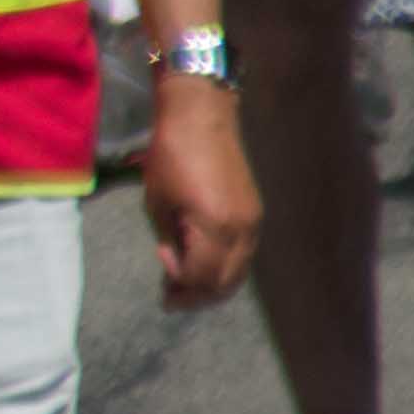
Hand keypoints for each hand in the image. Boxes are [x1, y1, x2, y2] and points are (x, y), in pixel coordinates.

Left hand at [142, 74, 259, 309]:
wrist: (202, 116)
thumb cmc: (171, 156)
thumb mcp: (158, 203)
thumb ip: (168, 242)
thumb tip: (176, 268)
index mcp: (216, 227)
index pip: (203, 278)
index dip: (182, 289)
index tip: (163, 290)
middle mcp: (243, 229)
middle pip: (226, 281)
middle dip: (199, 295)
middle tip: (172, 297)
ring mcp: (254, 220)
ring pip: (239, 270)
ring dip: (213, 282)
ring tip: (184, 282)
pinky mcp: (255, 211)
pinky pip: (243, 252)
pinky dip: (224, 265)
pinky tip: (201, 260)